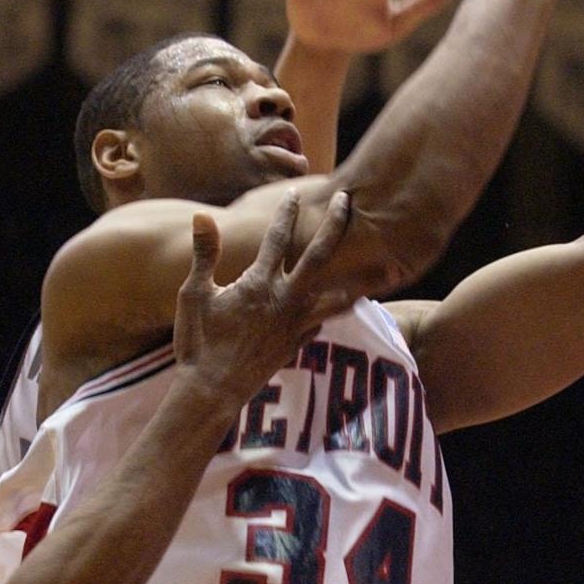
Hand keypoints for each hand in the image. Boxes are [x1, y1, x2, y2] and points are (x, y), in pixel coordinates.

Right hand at [173, 191, 352, 403]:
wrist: (212, 390)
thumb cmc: (198, 342)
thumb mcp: (194, 294)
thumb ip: (204, 254)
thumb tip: (202, 215)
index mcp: (259, 283)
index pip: (278, 238)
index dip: (287, 212)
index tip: (296, 192)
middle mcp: (285, 299)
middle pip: (319, 255)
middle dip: (334, 225)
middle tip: (346, 201)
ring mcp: (296, 324)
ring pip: (338, 296)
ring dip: (363, 279)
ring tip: (389, 268)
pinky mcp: (299, 344)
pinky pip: (326, 322)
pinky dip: (341, 310)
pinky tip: (352, 303)